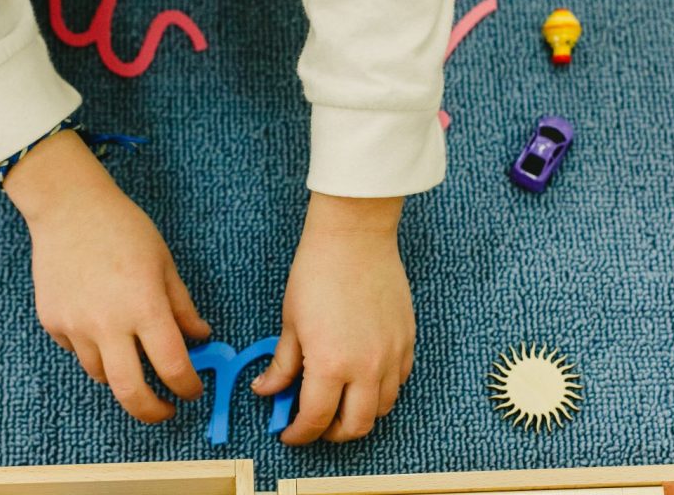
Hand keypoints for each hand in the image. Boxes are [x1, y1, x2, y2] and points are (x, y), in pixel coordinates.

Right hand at [4, 130, 210, 421]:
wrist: (68, 208)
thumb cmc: (122, 228)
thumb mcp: (164, 263)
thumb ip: (182, 306)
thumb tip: (201, 337)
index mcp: (144, 307)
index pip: (172, 366)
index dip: (188, 386)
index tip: (193, 389)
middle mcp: (108, 324)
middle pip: (130, 391)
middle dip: (152, 411)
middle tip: (165, 410)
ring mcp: (75, 326)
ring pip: (101, 375)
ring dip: (122, 375)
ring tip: (134, 357)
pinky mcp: (52, 322)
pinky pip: (77, 351)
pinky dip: (94, 349)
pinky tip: (101, 325)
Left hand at [252, 192, 415, 443]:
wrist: (354, 238)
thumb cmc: (318, 272)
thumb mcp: (290, 323)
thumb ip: (282, 365)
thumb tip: (267, 389)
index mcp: (330, 365)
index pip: (315, 420)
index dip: (299, 434)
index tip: (289, 432)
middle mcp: (366, 367)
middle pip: (355, 427)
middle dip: (332, 435)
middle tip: (315, 426)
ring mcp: (391, 355)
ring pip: (382, 409)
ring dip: (360, 416)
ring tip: (340, 404)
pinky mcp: (407, 341)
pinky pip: (398, 382)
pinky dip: (381, 392)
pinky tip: (363, 380)